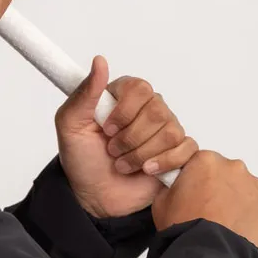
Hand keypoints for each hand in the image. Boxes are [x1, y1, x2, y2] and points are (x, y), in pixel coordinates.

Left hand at [55, 56, 198, 219]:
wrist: (94, 196)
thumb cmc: (82, 158)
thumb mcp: (70, 124)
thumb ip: (85, 92)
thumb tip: (99, 61)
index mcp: (124, 96)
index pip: (139, 88)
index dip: (124, 112)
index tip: (106, 129)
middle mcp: (148, 108)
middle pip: (157, 111)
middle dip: (130, 139)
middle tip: (112, 151)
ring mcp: (165, 130)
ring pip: (170, 133)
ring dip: (141, 154)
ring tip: (123, 164)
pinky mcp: (178, 153)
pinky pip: (186, 149)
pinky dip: (164, 163)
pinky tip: (146, 170)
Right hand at [152, 149, 257, 256]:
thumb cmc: (185, 229)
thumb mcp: (161, 202)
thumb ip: (171, 185)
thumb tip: (177, 186)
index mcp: (206, 161)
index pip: (202, 163)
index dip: (196, 180)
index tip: (194, 195)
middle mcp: (235, 169)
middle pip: (227, 175)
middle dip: (220, 190)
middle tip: (209, 213)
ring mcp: (257, 188)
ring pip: (247, 192)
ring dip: (238, 204)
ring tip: (226, 227)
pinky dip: (254, 219)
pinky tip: (240, 233)